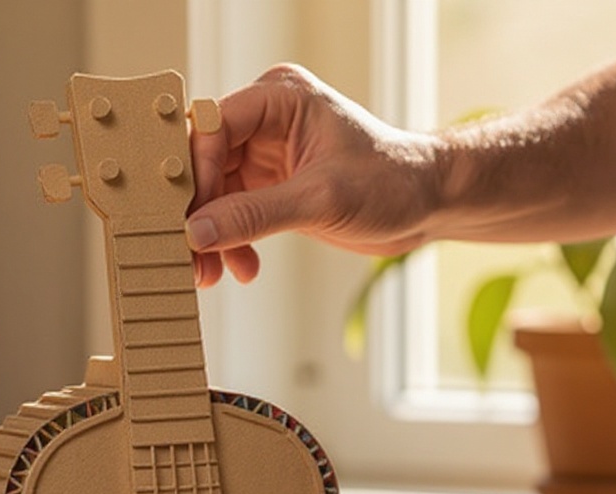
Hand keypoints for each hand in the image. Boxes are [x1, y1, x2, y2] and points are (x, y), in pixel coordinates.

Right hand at [187, 64, 439, 285]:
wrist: (424, 204)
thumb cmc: (391, 181)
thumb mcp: (320, 199)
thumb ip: (255, 215)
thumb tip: (199, 232)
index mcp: (278, 98)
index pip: (213, 127)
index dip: (197, 174)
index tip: (192, 220)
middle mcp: (265, 122)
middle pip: (205, 164)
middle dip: (198, 214)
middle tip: (192, 256)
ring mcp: (264, 155)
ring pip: (213, 196)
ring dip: (212, 237)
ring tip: (214, 273)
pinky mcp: (269, 187)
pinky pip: (231, 215)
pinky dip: (231, 244)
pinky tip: (243, 267)